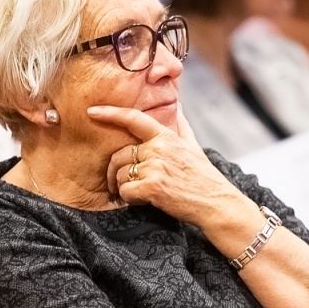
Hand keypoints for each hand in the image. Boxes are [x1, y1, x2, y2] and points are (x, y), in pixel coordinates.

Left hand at [91, 104, 253, 229]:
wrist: (216, 202)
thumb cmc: (203, 176)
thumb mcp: (193, 146)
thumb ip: (181, 125)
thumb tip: (177, 105)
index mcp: (166, 137)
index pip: (134, 119)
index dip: (111, 113)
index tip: (92, 111)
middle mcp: (159, 149)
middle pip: (119, 155)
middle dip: (114, 171)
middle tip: (117, 183)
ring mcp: (155, 167)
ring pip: (121, 174)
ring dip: (123, 187)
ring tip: (138, 193)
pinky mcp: (152, 187)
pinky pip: (125, 191)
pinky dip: (129, 199)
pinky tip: (143, 200)